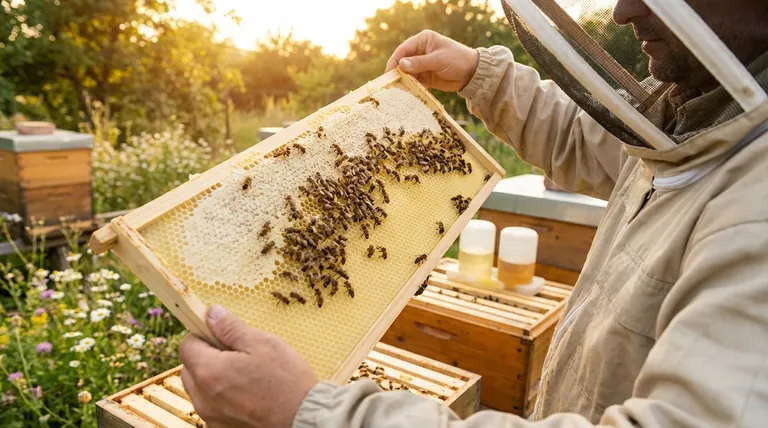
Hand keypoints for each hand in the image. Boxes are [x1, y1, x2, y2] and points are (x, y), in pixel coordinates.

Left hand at [179, 305, 317, 427]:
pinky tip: (247, 394)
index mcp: (209, 372)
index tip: (221, 335)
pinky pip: (213, 407)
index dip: (203, 335)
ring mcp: (211, 416)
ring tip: (245, 376)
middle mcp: (203, 398)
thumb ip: (231, 328)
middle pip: (190, 369)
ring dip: (214, 378)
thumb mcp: (262, 343)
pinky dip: (223, 398)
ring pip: (200, 389)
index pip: (186, 345)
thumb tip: (212, 314)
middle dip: (207, 357)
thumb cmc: (286, 381)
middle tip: (237, 354)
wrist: (303, 418)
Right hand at [386, 30, 479, 91]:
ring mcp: (422, 64)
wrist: (473, 74)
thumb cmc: (458, 60)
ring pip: (407, 73)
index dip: (395, 60)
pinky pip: (414, 81)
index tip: (389, 72)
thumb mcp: (438, 60)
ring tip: (396, 90)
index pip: (404, 49)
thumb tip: (401, 65)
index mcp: (423, 40)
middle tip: (389, 83)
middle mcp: (420, 51)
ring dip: (403, 81)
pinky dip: (410, 86)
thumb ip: (420, 63)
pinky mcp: (425, 76)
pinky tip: (406, 93)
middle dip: (397, 72)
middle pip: (403, 61)